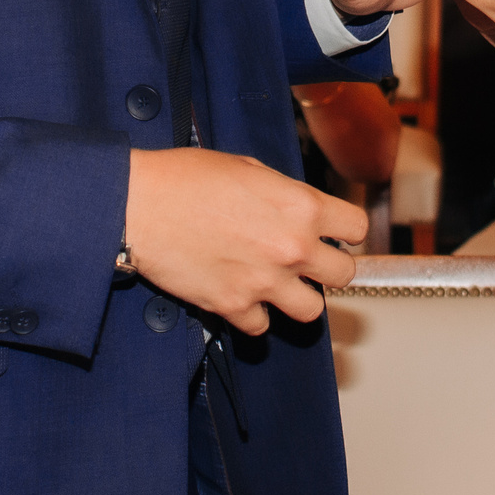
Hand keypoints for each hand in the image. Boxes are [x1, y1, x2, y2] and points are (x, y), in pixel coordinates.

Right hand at [122, 147, 366, 335]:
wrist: (138, 206)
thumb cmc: (185, 179)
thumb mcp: (248, 167)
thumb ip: (283, 194)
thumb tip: (296, 209)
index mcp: (301, 206)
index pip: (356, 229)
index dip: (345, 230)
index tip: (333, 233)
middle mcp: (292, 247)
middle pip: (344, 275)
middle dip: (327, 268)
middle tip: (307, 262)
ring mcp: (265, 281)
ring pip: (312, 311)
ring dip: (298, 298)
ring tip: (279, 285)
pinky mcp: (233, 306)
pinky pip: (262, 327)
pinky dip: (254, 316)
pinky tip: (242, 296)